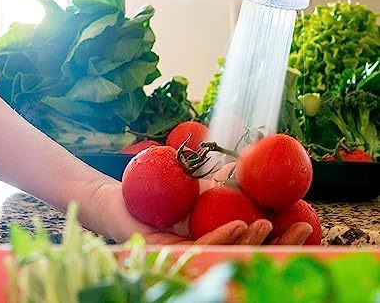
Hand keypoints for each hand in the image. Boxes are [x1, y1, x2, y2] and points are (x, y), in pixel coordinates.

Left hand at [92, 178, 312, 245]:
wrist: (116, 196)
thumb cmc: (157, 194)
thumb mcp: (198, 186)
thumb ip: (224, 185)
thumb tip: (256, 164)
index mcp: (213, 242)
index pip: (254, 246)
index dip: (282, 240)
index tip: (307, 225)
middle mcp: (202, 256)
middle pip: (247, 256)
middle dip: (279, 245)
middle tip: (304, 230)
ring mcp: (185, 259)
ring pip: (226, 255)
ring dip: (253, 241)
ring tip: (270, 224)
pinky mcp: (165, 255)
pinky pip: (198, 247)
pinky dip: (222, 235)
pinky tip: (240, 224)